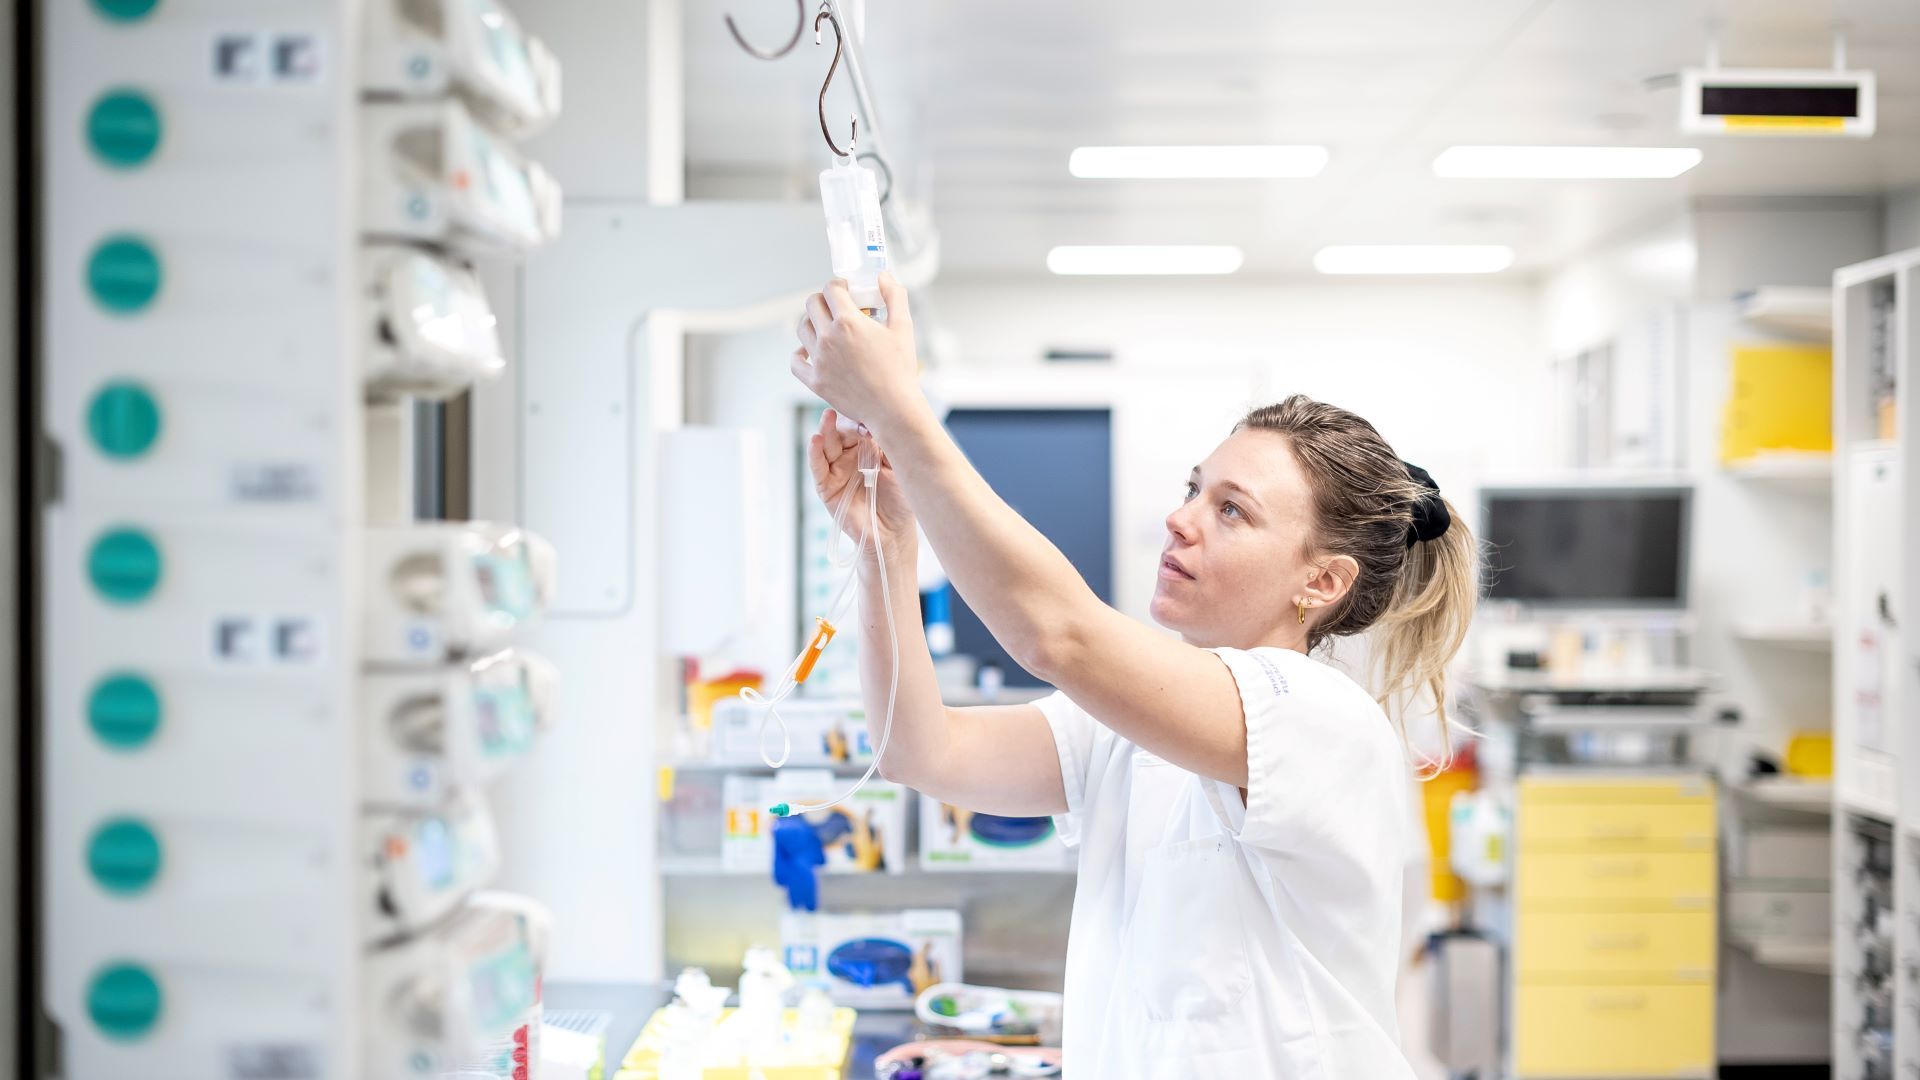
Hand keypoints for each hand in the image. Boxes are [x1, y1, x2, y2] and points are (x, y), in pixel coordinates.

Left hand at [791, 273, 923, 440]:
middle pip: (811, 304)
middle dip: (824, 300)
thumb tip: (883, 277)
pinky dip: (800, 353)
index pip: (831, 289)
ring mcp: (818, 360)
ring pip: (802, 328)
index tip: (846, 291)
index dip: (839, 285)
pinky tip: (810, 351)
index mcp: (848, 322)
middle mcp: (828, 338)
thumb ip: (895, 296)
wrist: (892, 408)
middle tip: (836, 306)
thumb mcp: (903, 327)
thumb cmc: (900, 369)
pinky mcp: (815, 381)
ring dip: (812, 321)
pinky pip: (795, 361)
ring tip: (826, 326)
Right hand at [806, 408, 915, 565]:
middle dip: (846, 423)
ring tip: (828, 417)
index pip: (860, 424)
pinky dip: (814, 452)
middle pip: (841, 431)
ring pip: (827, 444)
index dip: (863, 419)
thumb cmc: (901, 500)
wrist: (894, 533)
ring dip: (826, 429)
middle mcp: (851, 455)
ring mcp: (837, 470)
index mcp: (869, 447)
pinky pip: (817, 467)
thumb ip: (889, 445)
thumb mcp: (900, 467)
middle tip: (856, 422)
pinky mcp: (826, 487)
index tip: (871, 419)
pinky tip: (815, 439)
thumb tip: (878, 421)